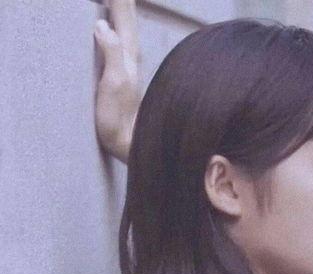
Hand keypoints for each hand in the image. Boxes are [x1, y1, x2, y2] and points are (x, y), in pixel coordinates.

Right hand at [94, 0, 141, 163]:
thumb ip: (111, 53)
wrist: (128, 142)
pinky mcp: (123, 76)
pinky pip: (122, 42)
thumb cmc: (119, 117)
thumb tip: (102, 24)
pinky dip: (119, 28)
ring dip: (122, 12)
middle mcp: (131, 58)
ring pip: (127, 29)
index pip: (123, 17)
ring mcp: (128, 67)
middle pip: (127, 20)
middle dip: (122, 1)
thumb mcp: (113, 84)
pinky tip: (115, 29)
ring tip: (119, 0)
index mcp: (127, 55)